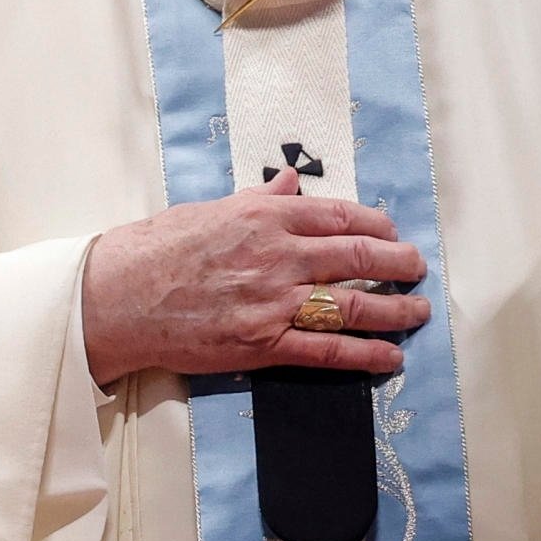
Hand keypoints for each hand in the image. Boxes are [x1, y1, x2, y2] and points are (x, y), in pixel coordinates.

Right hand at [83, 173, 429, 383]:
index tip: (393, 233)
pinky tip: (390, 357)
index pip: (340, 218)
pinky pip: (326, 351)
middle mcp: (279, 257)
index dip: (377, 226)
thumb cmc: (161, 248)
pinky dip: (365, 356)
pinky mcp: (264, 345)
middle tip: (418, 268)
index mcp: (267, 218)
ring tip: (418, 313)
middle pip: (358, 260)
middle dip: (398, 264)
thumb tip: (291, 183)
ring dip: (394, 311)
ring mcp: (275, 303)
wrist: (121, 295)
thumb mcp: (214, 209)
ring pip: (353, 307)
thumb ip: (260, 199)